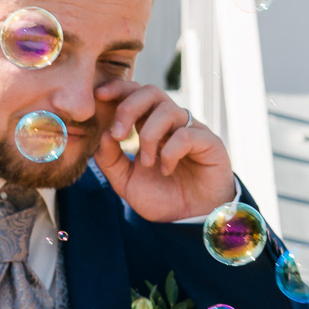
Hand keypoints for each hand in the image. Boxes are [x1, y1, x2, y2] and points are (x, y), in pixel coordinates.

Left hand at [91, 79, 235, 221]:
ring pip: (168, 110)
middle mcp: (171, 123)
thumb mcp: (125, 182)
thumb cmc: (162, 197)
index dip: (119, 89)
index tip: (99, 96)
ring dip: (149, 136)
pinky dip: (170, 152)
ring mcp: (192, 130)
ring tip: (147, 163)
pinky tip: (167, 170)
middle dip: (129, 108)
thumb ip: (110, 161)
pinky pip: (186, 134)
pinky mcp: (209, 143)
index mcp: (150, 125)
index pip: (136, 94)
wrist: (190, 219)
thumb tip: (103, 134)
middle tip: (118, 135)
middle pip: (151, 92)